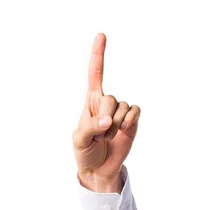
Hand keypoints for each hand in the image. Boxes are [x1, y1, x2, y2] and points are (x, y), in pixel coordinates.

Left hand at [73, 33, 140, 185]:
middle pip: (110, 99)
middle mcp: (106, 103)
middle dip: (105, 119)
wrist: (98, 169)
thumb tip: (108, 120)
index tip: (101, 35)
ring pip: (122, 107)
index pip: (95, 75)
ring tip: (108, 138)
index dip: (98, 55)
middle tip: (100, 135)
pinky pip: (135, 111)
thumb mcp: (79, 140)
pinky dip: (129, 122)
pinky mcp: (132, 120)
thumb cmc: (85, 152)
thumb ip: (90, 127)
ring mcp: (120, 111)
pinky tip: (123, 131)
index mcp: (91, 103)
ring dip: (115, 126)